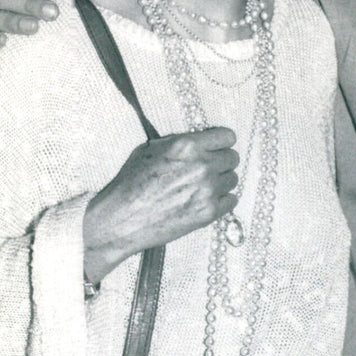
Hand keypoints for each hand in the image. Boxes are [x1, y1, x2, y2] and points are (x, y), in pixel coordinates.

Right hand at [83, 126, 238, 282]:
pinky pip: (231, 201)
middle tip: (207, 169)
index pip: (227, 136)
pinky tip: (206, 200)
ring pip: (233, 179)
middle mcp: (202, 165)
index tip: (216, 148)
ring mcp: (207, 190)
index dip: (221, 142)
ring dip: (221, 181)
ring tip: (203, 187)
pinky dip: (222, 200)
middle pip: (233, 158)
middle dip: (221, 161)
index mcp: (187, 146)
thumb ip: (180, 143)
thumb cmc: (131, 182)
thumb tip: (199, 141)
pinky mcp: (208, 212)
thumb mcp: (150, 149)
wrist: (122, 219)